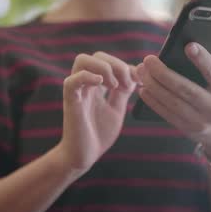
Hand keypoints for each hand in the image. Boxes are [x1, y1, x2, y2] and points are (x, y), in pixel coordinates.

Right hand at [59, 52, 137, 171]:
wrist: (84, 156)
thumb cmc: (98, 134)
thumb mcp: (116, 109)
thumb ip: (123, 92)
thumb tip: (135, 74)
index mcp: (96, 85)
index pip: (108, 61)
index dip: (126, 66)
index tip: (139, 81)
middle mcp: (85, 84)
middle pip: (97, 55)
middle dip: (116, 65)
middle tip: (126, 85)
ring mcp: (77, 92)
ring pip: (82, 60)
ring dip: (103, 67)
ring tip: (114, 85)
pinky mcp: (71, 103)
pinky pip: (71, 81)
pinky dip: (87, 77)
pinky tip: (101, 85)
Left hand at [136, 42, 210, 155]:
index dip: (203, 60)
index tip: (188, 46)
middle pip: (185, 89)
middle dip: (164, 73)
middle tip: (149, 59)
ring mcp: (200, 121)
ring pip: (172, 102)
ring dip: (153, 86)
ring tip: (142, 71)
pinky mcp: (187, 129)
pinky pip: (166, 114)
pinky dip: (153, 101)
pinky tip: (143, 88)